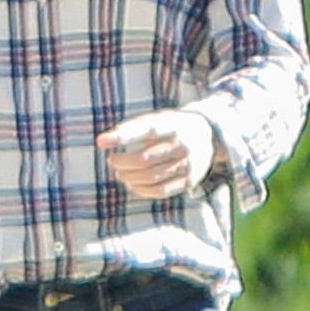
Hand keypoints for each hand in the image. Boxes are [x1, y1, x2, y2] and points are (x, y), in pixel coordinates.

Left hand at [97, 109, 217, 200]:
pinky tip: (132, 184)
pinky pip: (160, 191)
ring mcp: (188, 164)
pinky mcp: (190, 180)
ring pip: (150, 177)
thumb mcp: (157, 119)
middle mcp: (183, 145)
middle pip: (143, 159)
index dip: (123, 136)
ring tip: (120, 173)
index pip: (146, 130)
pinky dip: (141, 190)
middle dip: (121, 162)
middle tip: (112, 160)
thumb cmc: (171, 127)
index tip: (100, 142)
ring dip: (128, 177)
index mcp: (174, 125)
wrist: (209, 136)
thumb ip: (132, 127)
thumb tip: (103, 141)